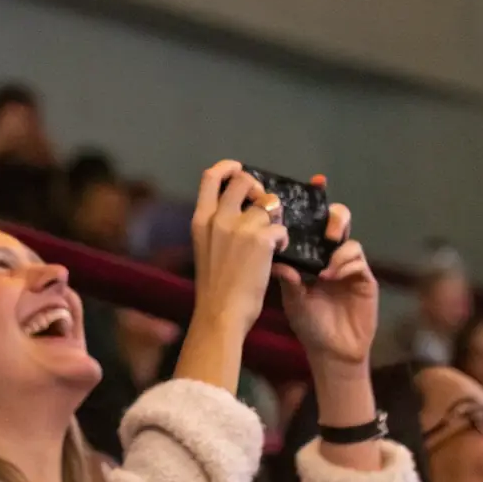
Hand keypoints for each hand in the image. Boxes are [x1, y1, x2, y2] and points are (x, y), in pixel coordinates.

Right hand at [190, 160, 288, 339]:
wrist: (220, 314)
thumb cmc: (213, 289)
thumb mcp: (204, 250)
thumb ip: (217, 227)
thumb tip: (239, 211)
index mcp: (200, 220)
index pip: (210, 176)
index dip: (228, 167)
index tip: (240, 170)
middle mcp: (218, 218)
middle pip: (243, 181)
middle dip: (259, 189)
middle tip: (265, 207)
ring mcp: (239, 227)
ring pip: (267, 205)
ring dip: (275, 219)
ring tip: (272, 240)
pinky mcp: (260, 240)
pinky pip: (281, 229)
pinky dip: (282, 240)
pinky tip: (276, 255)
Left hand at [275, 205, 377, 367]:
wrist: (330, 351)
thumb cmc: (309, 324)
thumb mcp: (292, 298)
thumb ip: (288, 277)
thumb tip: (276, 257)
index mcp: (311, 256)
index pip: (312, 224)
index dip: (314, 203)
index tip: (315, 182)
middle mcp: (331, 256)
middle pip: (337, 223)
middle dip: (332, 218)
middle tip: (324, 229)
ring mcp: (349, 266)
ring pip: (349, 240)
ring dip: (337, 244)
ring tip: (325, 258)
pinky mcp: (364, 279)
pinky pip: (357, 261)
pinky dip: (344, 264)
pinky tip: (331, 275)